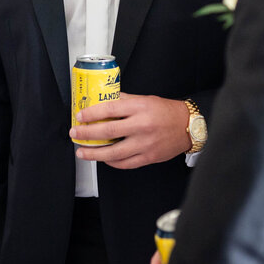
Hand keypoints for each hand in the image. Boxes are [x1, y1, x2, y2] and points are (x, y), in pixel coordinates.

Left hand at [70, 93, 190, 168]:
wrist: (188, 126)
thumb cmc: (166, 112)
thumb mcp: (145, 100)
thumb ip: (124, 101)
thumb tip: (103, 102)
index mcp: (140, 107)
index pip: (110, 109)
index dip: (92, 113)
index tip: (80, 116)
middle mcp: (141, 125)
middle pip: (108, 131)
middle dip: (87, 134)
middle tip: (75, 134)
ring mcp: (145, 144)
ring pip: (114, 152)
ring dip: (94, 153)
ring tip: (82, 152)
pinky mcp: (148, 157)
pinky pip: (125, 163)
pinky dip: (112, 162)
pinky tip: (104, 159)